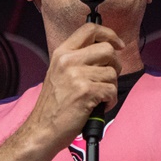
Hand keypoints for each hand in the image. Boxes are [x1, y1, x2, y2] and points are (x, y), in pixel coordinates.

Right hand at [21, 23, 124, 152]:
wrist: (42, 130)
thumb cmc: (54, 105)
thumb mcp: (59, 73)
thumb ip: (78, 59)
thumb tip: (106, 50)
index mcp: (62, 53)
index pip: (90, 29)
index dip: (109, 33)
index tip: (118, 44)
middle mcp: (68, 60)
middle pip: (107, 49)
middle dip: (115, 65)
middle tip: (108, 78)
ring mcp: (76, 75)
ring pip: (112, 72)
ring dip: (111, 87)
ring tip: (99, 97)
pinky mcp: (85, 92)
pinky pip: (112, 90)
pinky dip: (110, 101)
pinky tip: (99, 106)